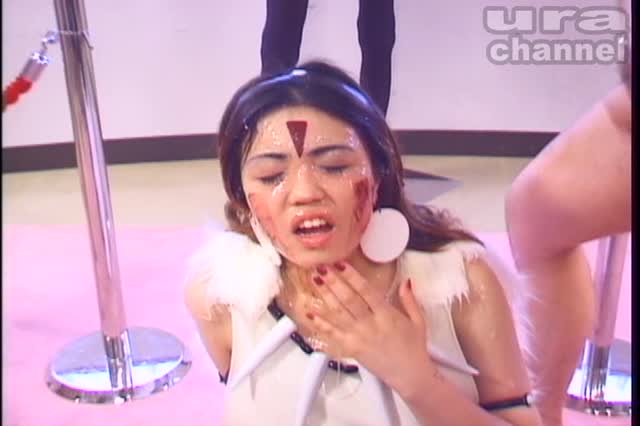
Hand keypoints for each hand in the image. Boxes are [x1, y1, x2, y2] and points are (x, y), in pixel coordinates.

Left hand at [301, 261, 437, 396]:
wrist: (410, 375)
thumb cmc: (414, 348)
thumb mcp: (418, 320)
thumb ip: (409, 300)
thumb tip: (406, 280)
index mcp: (386, 315)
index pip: (366, 291)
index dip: (352, 276)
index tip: (341, 264)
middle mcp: (370, 325)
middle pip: (348, 300)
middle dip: (333, 283)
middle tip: (321, 268)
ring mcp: (359, 337)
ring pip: (338, 314)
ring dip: (324, 297)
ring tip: (314, 282)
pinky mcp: (352, 349)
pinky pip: (333, 334)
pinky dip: (321, 323)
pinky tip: (310, 312)